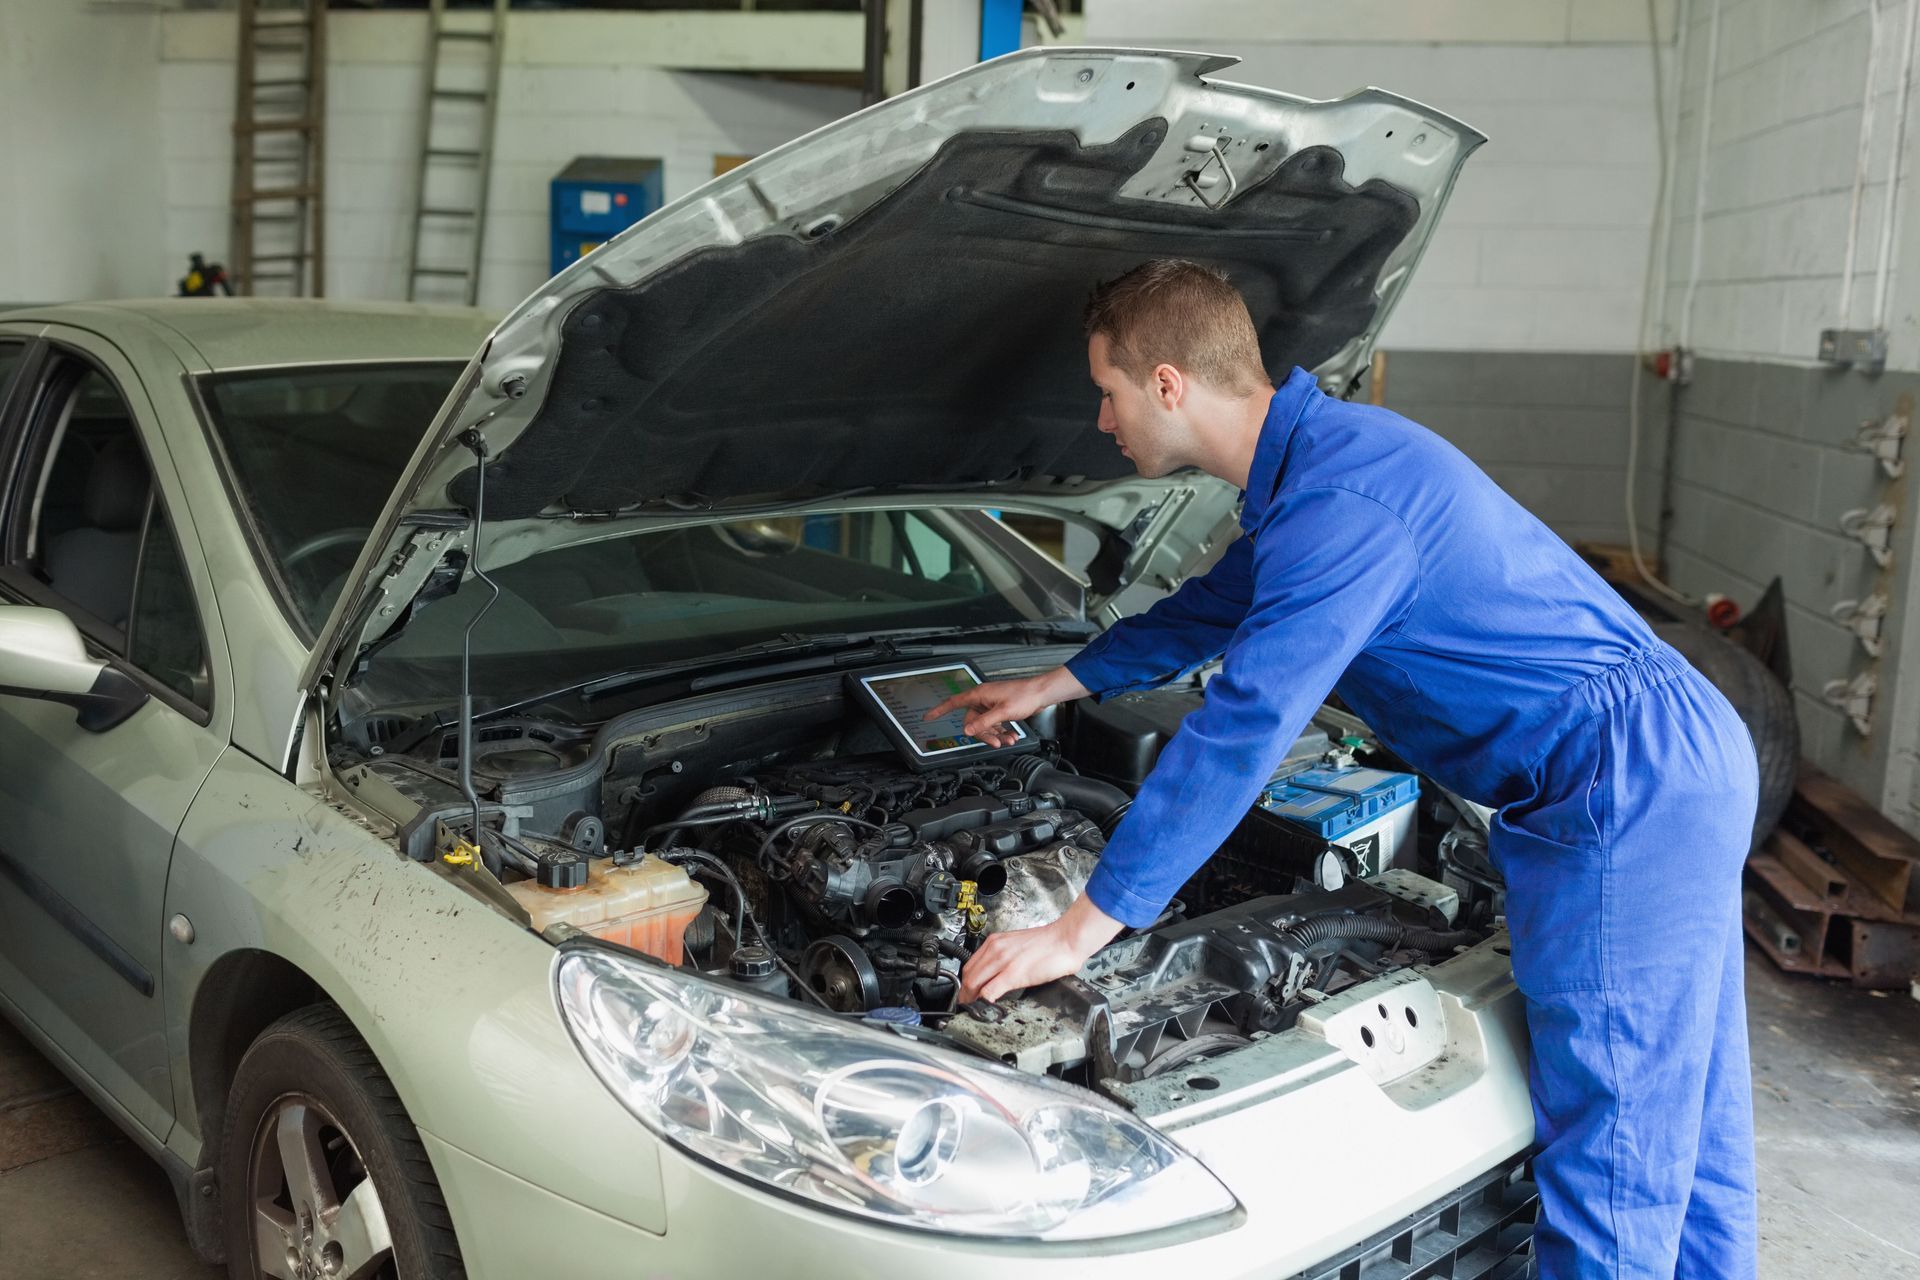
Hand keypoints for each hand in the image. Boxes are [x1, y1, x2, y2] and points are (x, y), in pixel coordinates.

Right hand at [924, 666, 1091, 747]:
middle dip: (984, 734)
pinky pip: (995, 724)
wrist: (1041, 693)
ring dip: (996, 735)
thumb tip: (967, 731)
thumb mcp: (1002, 712)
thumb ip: (984, 722)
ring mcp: (992, 705)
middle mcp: (983, 699)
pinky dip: (1002, 732)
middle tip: (995, 742)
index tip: (928, 717)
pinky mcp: (1001, 710)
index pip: (953, 702)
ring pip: (986, 725)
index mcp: (979, 694)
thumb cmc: (1024, 695)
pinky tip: (1011, 737)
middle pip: (973, 721)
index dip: (940, 710)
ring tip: (1009, 740)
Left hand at [958, 894, 1123, 1002]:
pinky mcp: (1013, 974)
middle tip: (966, 1003)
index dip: (965, 982)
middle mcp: (996, 949)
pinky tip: (986, 1006)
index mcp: (996, 942)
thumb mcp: (1017, 945)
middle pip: (969, 975)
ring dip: (971, 998)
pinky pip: (990, 991)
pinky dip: (984, 1001)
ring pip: (974, 983)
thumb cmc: (1048, 943)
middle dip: (964, 993)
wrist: (1066, 939)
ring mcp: (1003, 962)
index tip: (966, 992)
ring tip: (973, 1007)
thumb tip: (995, 973)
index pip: (970, 965)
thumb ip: (1003, 956)